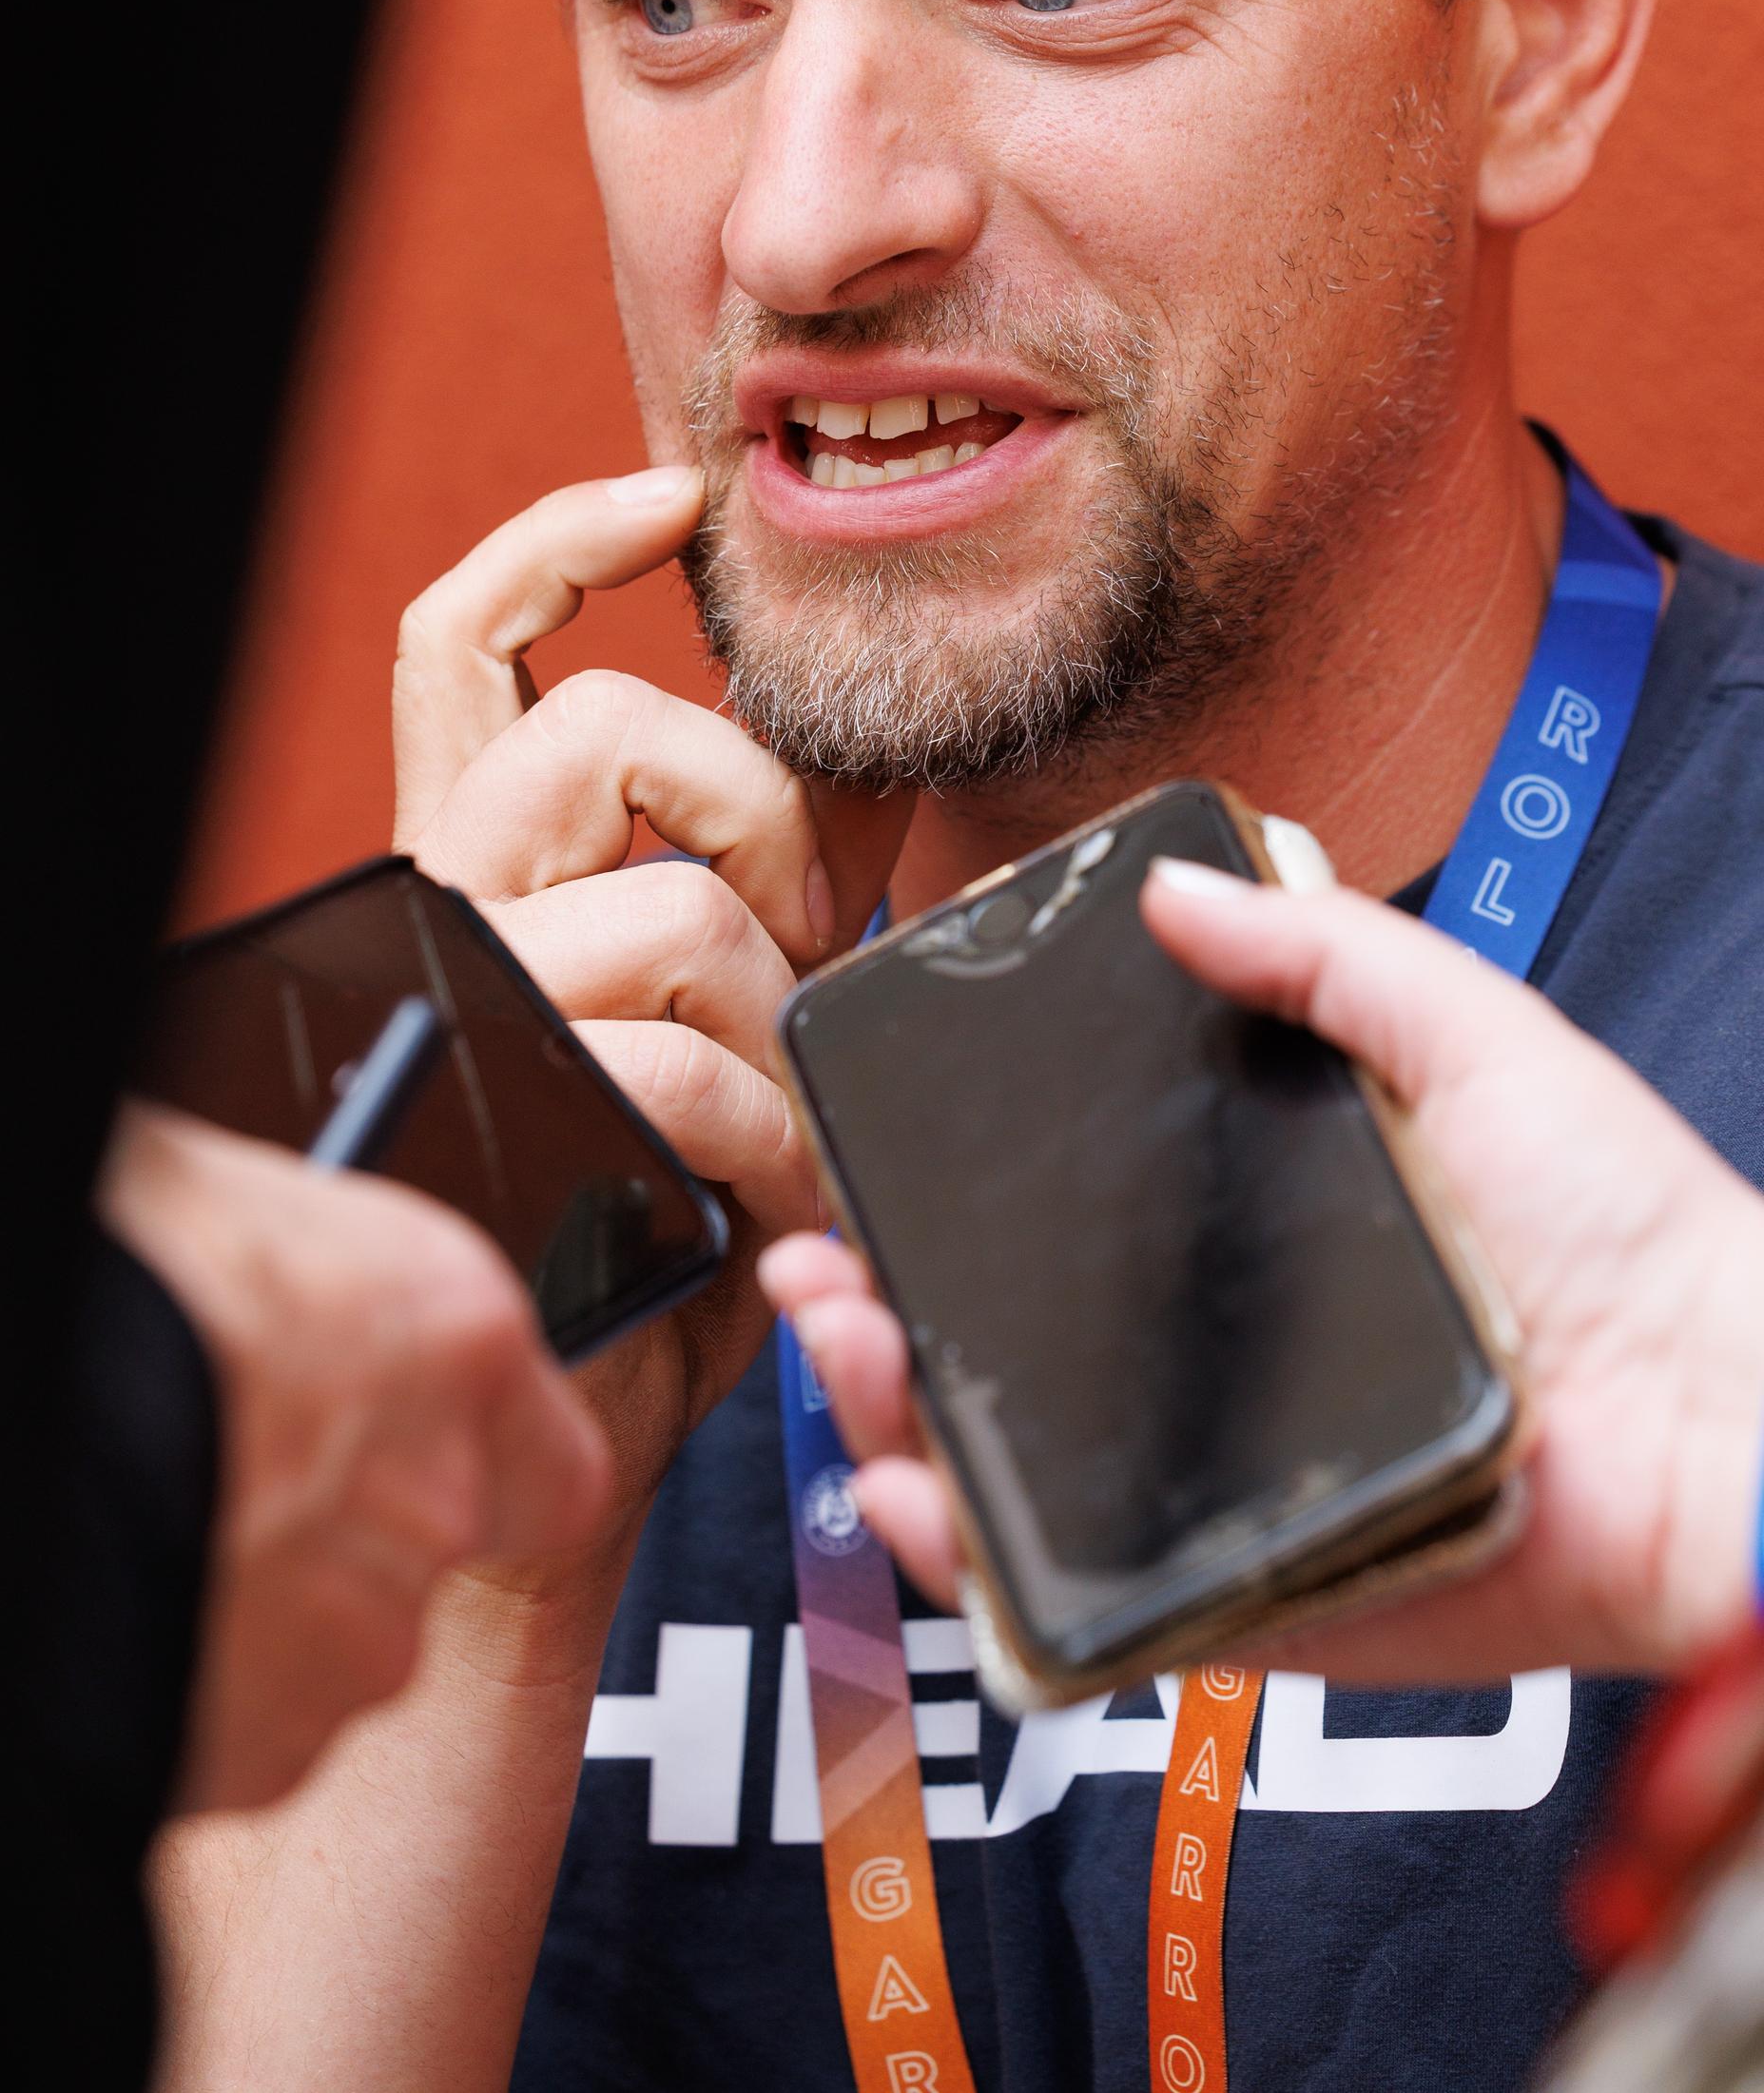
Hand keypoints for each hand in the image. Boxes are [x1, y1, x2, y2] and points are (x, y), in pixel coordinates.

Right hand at [101, 1106, 611, 1812]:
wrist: (14, 1398)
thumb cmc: (125, 1275)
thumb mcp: (256, 1214)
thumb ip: (327, 1286)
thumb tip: (304, 1286)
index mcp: (459, 1338)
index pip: (556, 1467)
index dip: (490, 1478)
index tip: (420, 1461)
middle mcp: (439, 1499)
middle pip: (424, 1555)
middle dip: (342, 1535)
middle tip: (240, 1483)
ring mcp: (359, 1636)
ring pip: (333, 1646)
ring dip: (266, 1609)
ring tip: (164, 1530)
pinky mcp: (265, 1743)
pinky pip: (250, 1725)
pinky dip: (199, 1682)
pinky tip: (135, 1599)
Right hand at [393, 466, 907, 1518]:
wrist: (570, 1401)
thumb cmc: (650, 1196)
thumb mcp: (712, 1004)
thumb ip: (759, 880)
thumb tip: (869, 781)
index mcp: (477, 855)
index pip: (461, 639)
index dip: (562, 538)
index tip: (677, 501)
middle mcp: (445, 904)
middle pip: (603, 730)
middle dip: (760, 812)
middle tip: (805, 932)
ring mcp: (476, 1005)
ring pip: (675, 908)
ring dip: (783, 1012)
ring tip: (789, 1111)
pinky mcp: (522, 1109)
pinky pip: (692, 1064)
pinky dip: (774, 1134)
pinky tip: (776, 1195)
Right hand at [762, 870, 1763, 1681]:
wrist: (1726, 1406)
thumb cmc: (1627, 1219)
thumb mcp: (1468, 1035)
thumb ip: (1326, 955)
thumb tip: (1167, 887)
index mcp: (1258, 1244)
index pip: (1065, 1224)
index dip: (948, 1202)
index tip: (867, 1155)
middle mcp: (1225, 1369)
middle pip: (1009, 1355)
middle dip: (883, 1319)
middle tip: (822, 1267)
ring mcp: (1229, 1492)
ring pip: (1021, 1480)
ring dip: (899, 1430)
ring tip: (848, 1353)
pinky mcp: (1257, 1607)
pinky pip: (1095, 1608)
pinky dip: (986, 1577)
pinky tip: (916, 1499)